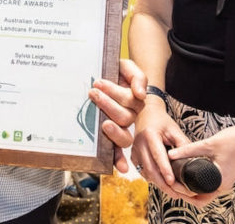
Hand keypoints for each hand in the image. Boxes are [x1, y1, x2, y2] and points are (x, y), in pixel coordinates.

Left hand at [89, 58, 146, 172]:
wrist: (100, 75)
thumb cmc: (114, 72)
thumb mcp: (126, 67)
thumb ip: (137, 76)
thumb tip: (141, 94)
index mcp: (134, 102)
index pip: (130, 101)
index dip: (115, 93)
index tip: (98, 82)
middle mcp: (128, 116)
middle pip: (125, 118)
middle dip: (108, 105)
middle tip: (93, 93)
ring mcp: (119, 128)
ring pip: (123, 137)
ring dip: (112, 130)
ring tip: (98, 119)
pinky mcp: (109, 137)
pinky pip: (118, 152)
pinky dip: (119, 160)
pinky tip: (120, 167)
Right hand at [128, 97, 194, 198]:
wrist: (146, 114)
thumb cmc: (162, 122)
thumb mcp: (175, 130)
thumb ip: (183, 145)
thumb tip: (192, 162)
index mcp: (150, 135)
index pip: (157, 155)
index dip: (165, 169)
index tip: (172, 181)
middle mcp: (139, 144)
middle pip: (150, 169)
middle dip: (164, 184)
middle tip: (178, 194)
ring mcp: (134, 151)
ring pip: (146, 173)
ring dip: (160, 185)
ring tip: (174, 192)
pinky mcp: (133, 157)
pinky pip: (143, 172)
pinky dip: (154, 180)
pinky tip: (164, 184)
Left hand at [164, 122, 234, 206]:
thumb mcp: (209, 144)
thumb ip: (189, 150)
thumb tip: (170, 155)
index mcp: (220, 183)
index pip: (199, 198)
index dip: (184, 193)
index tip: (172, 183)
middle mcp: (224, 185)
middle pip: (202, 196)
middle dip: (186, 192)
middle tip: (173, 181)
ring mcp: (226, 180)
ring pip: (206, 189)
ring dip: (193, 186)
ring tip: (179, 175)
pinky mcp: (227, 174)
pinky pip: (211, 182)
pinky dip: (200, 180)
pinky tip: (191, 169)